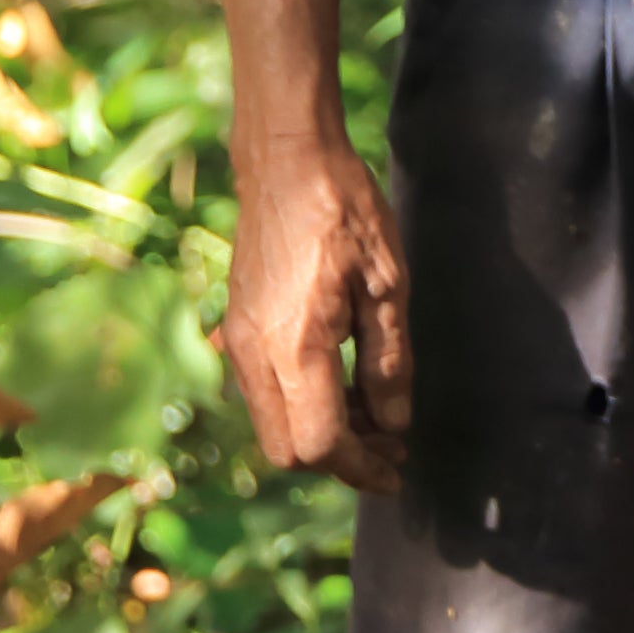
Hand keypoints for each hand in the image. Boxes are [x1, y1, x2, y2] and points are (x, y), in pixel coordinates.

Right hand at [220, 129, 412, 494]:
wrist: (287, 162)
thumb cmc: (345, 213)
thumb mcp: (387, 287)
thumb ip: (390, 363)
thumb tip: (394, 424)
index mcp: (293, 348)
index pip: (321, 443)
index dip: (363, 468)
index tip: (399, 470)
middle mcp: (252, 356)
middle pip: (287, 451)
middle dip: (341, 460)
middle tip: (391, 443)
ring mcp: (236, 343)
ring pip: (272, 427)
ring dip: (320, 435)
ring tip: (375, 413)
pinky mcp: (235, 330)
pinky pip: (263, 395)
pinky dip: (301, 407)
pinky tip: (342, 383)